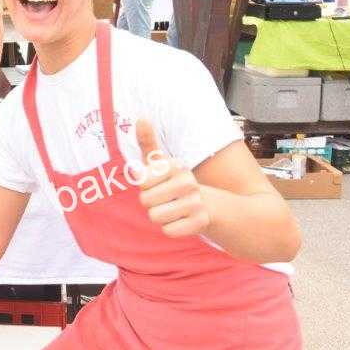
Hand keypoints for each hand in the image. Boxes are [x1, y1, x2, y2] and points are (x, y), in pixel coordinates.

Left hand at [135, 119, 209, 238]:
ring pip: (155, 217)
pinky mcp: (200, 222)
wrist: (208, 205)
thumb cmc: (172, 181)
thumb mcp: (160, 162)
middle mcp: (187, 182)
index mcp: (175, 166)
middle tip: (165, 198)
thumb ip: (148, 143)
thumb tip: (141, 118)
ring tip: (173, 208)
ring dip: (160, 216)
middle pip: (145, 201)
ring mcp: (196, 202)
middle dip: (150, 203)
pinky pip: (168, 231)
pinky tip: (181, 220)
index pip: (141, 180)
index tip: (156, 182)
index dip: (144, 185)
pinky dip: (171, 228)